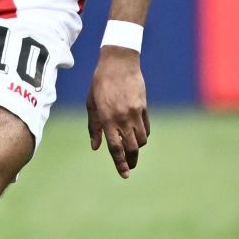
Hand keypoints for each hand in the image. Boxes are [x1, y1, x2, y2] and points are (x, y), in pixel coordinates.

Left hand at [87, 46, 149, 177]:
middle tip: (129, 167)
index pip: (116, 148)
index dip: (120, 164)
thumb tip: (96, 147)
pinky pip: (147, 128)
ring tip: (131, 151)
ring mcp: (136, 113)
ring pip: (142, 140)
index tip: (125, 175)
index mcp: (107, 119)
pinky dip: (143, 136)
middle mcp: (123, 118)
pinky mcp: (144, 107)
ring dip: (137, 148)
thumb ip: (94, 127)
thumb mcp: (91, 105)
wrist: (119, 63)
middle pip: (132, 148)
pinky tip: (137, 136)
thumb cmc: (100, 84)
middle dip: (131, 161)